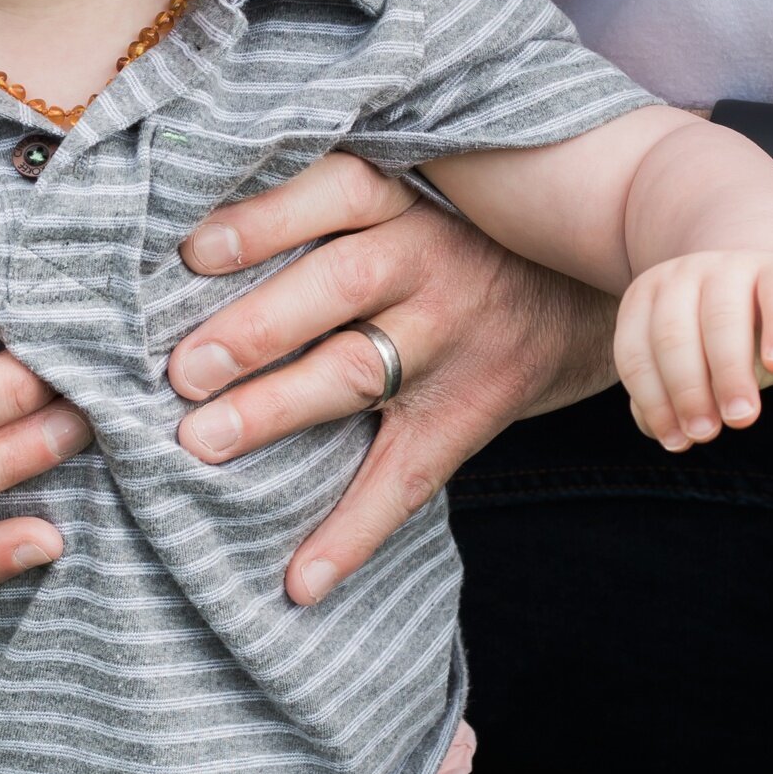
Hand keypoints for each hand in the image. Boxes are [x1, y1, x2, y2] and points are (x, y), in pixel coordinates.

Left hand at [168, 154, 619, 603]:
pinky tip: (302, 581)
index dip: (269, 218)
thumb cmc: (457, 233)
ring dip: (279, 409)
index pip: (337, 192)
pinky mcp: (468, 415)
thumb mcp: (413, 194)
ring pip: (358, 373)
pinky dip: (353, 533)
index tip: (195, 251)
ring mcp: (453, 343)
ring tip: (203, 442)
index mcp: (405, 200)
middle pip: (339, 285)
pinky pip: (407, 479)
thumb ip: (325, 203)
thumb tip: (189, 233)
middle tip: (183, 370)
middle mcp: (431, 262)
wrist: (589, 290)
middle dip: (258, 328)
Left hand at [614, 251, 772, 450]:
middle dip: (686, 391)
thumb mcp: (694, 368)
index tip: (677, 442)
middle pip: (672, 335)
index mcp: (649, 297)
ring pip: (722, 319)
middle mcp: (684, 274)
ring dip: (728, 374)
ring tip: (741, 417)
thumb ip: (669, 397)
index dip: (653, 401)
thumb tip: (668, 434)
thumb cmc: (729, 342)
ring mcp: (734, 266)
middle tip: (706, 434)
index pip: (636, 352)